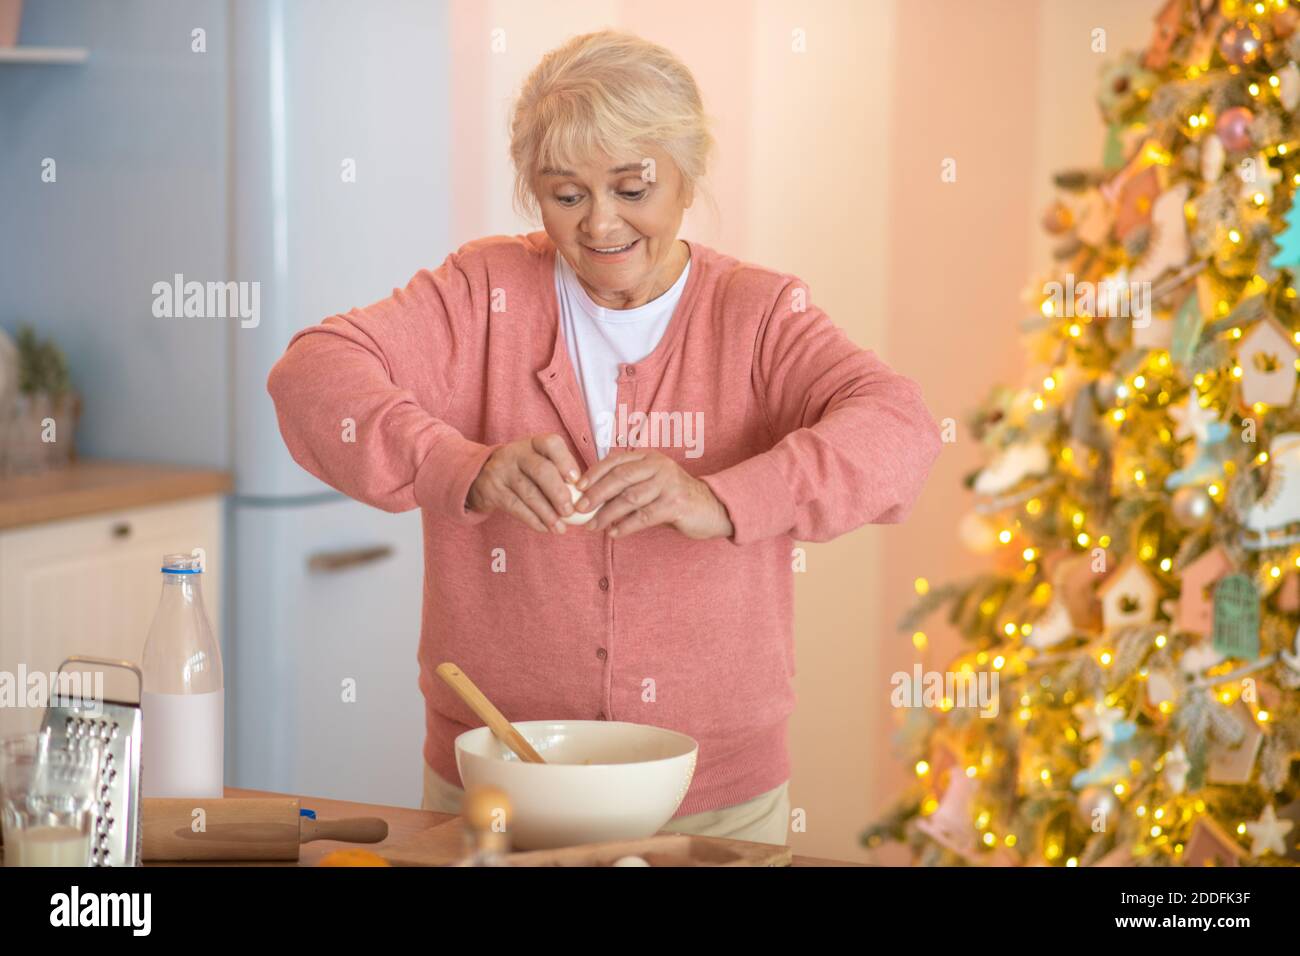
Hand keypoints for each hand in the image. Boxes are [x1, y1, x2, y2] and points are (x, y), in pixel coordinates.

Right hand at [466, 433, 582, 532]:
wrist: (481, 475)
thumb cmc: (523, 471)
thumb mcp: (538, 462)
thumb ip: (560, 474)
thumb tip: (586, 497)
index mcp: (534, 443)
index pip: (551, 444)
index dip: (566, 462)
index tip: (576, 480)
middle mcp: (516, 453)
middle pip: (541, 470)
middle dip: (558, 493)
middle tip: (570, 511)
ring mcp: (502, 471)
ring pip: (528, 492)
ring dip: (547, 513)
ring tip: (560, 528)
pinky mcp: (492, 490)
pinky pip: (515, 507)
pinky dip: (533, 520)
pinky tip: (545, 528)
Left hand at [572, 449, 733, 539]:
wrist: (711, 508)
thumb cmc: (673, 497)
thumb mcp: (651, 483)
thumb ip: (627, 485)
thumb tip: (591, 497)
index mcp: (649, 457)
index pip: (615, 461)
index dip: (593, 473)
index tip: (577, 488)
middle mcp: (658, 466)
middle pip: (619, 478)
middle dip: (596, 494)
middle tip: (579, 508)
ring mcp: (668, 484)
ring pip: (629, 498)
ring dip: (607, 513)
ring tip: (593, 526)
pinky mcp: (675, 504)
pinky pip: (644, 516)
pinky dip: (626, 526)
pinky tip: (614, 533)